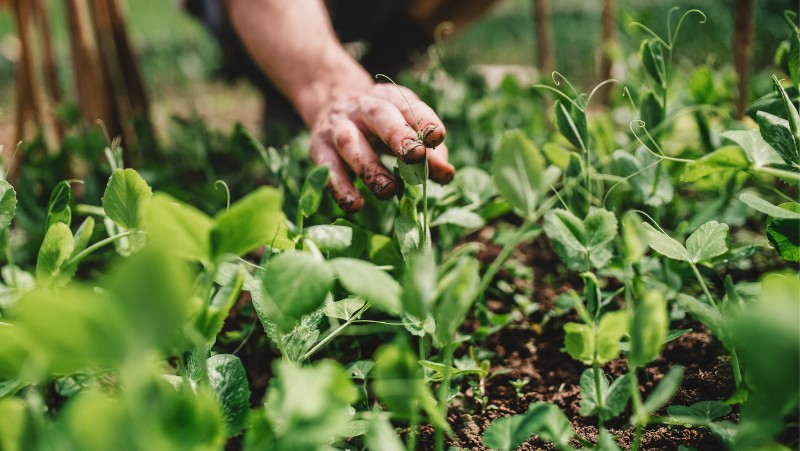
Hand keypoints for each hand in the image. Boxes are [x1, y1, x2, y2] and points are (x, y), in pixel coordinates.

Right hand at [309, 83, 454, 212]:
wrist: (331, 103)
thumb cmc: (381, 124)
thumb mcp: (406, 128)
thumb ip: (429, 152)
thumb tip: (446, 174)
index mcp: (391, 99)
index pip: (410, 107)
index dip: (424, 121)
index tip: (437, 137)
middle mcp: (363, 108)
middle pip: (380, 117)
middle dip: (397, 135)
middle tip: (415, 156)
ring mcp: (338, 126)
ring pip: (351, 143)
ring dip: (369, 167)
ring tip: (388, 191)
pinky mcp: (319, 147)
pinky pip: (327, 167)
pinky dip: (340, 187)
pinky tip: (355, 204)